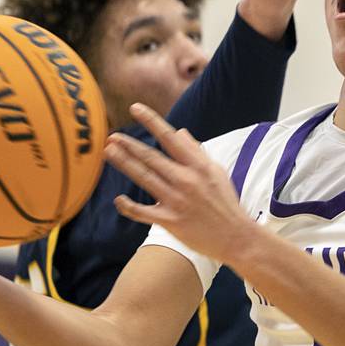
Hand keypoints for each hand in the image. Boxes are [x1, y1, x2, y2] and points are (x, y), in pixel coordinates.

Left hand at [104, 104, 255, 263]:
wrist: (236, 237)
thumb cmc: (225, 202)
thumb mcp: (216, 171)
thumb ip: (196, 151)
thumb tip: (179, 132)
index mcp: (198, 166)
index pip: (170, 138)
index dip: (151, 122)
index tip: (135, 109)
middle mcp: (186, 180)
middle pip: (151, 158)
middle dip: (129, 145)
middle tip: (112, 136)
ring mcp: (176, 201)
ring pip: (145, 178)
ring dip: (125, 164)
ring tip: (108, 152)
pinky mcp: (170, 221)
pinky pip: (144, 212)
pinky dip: (129, 207)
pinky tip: (118, 200)